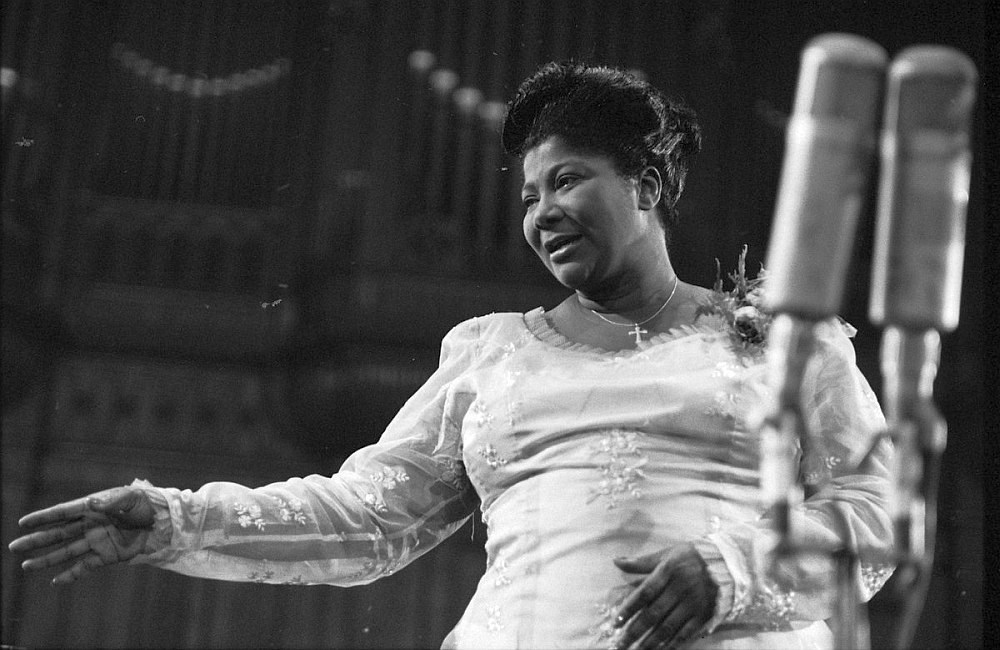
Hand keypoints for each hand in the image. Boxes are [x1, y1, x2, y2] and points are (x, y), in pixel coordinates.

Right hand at [8, 486, 155, 584]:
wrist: (164, 522)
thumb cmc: (146, 504)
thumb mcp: (131, 499)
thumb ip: (112, 501)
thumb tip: (92, 502)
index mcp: (93, 508)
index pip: (63, 513)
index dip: (44, 518)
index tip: (23, 522)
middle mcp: (90, 525)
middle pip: (58, 534)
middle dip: (36, 540)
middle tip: (14, 546)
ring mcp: (96, 541)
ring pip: (66, 552)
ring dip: (46, 559)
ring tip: (25, 566)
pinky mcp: (106, 555)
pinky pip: (84, 566)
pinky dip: (70, 574)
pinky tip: (55, 581)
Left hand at [612, 543, 716, 648]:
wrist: (726, 562)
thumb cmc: (691, 557)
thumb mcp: (667, 554)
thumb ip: (642, 562)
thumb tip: (617, 562)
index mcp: (667, 571)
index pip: (645, 593)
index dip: (629, 608)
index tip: (616, 622)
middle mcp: (679, 589)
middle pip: (653, 614)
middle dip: (635, 631)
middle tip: (621, 644)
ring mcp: (692, 603)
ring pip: (668, 626)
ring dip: (651, 641)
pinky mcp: (703, 614)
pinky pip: (686, 632)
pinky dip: (673, 643)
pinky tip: (661, 649)